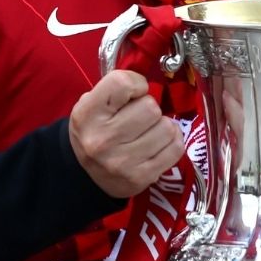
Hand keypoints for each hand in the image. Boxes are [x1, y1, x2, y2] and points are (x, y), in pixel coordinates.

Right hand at [69, 70, 184, 198]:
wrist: (85, 174)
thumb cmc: (95, 129)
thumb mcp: (92, 104)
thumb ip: (116, 89)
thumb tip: (149, 83)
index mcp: (86, 115)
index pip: (122, 83)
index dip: (136, 83)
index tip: (134, 92)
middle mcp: (101, 140)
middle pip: (150, 107)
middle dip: (150, 108)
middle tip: (141, 116)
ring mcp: (121, 162)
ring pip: (167, 127)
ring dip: (163, 125)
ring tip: (150, 130)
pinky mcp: (141, 177)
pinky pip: (176, 148)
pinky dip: (173, 141)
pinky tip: (160, 142)